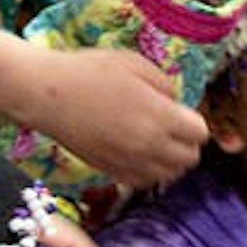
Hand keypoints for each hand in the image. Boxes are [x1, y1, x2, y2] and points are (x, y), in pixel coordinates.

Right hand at [0, 30, 207, 190]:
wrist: (46, 94)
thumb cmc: (89, 71)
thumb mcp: (135, 63)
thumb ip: (165, 84)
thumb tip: (176, 102)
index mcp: (160, 116)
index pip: (200, 133)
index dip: (193, 121)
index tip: (179, 112)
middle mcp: (149, 146)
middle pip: (190, 159)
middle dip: (186, 143)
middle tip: (170, 127)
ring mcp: (129, 163)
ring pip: (169, 175)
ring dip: (169, 160)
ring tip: (154, 141)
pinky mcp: (111, 172)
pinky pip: (144, 183)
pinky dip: (148, 172)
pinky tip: (138, 153)